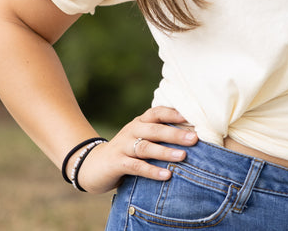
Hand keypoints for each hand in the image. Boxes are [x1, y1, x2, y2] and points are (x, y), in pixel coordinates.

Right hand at [75, 106, 197, 193]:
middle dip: (175, 134)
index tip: (193, 117)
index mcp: (140, 122)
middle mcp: (132, 130)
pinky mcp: (117, 162)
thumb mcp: (140, 139)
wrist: (92, 165)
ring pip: (146, 147)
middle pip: (155, 129)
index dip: (174, 113)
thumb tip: (190, 135)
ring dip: (165, 151)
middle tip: (194, 138)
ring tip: (183, 156)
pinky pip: (136, 166)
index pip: (158, 112)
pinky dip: (152, 170)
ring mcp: (123, 146)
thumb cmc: (126, 151)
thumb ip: (158, 135)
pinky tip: (166, 175)